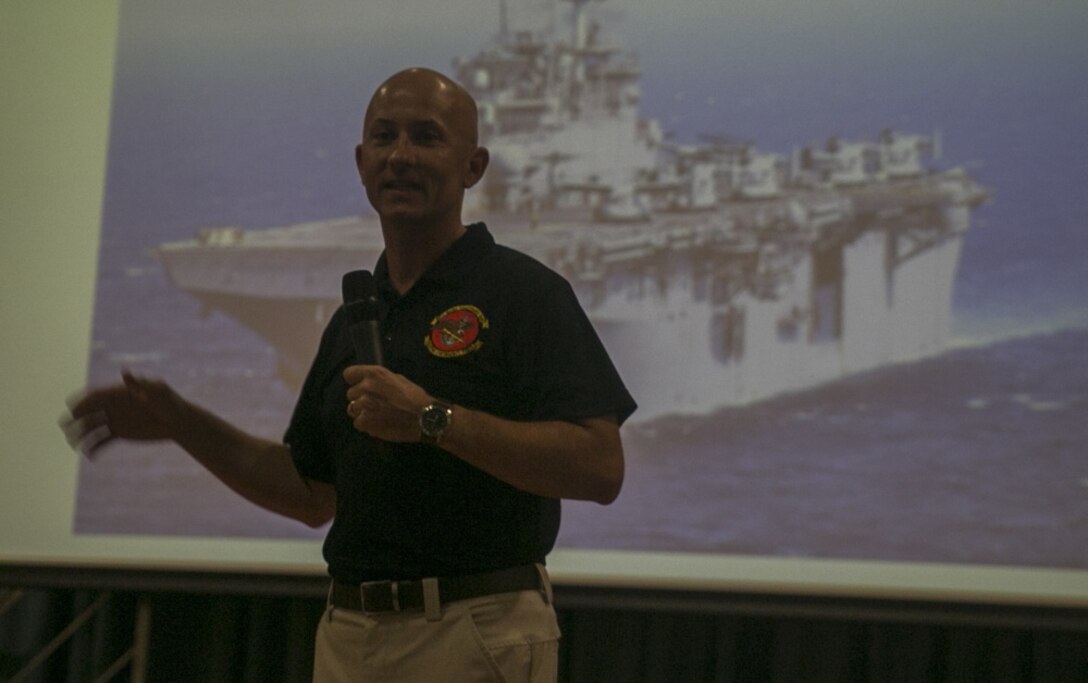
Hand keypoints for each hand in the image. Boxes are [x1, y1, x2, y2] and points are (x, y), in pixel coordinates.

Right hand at [61, 371, 182, 457]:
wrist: (180, 422)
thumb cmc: (171, 403)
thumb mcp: (157, 391)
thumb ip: (139, 384)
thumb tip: (125, 372)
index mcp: (120, 393)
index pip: (97, 396)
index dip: (83, 401)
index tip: (72, 408)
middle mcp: (114, 406)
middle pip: (90, 411)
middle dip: (76, 418)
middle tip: (65, 426)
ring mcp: (116, 419)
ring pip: (92, 427)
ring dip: (81, 435)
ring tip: (73, 444)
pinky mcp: (120, 433)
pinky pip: (103, 441)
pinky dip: (95, 448)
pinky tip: (89, 455)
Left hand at [343, 365, 429, 441]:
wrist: (424, 417)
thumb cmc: (415, 396)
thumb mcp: (398, 379)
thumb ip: (381, 381)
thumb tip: (372, 384)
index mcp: (374, 374)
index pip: (349, 374)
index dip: (355, 381)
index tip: (361, 386)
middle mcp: (365, 387)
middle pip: (350, 394)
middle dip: (361, 398)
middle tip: (376, 404)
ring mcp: (363, 405)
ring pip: (352, 409)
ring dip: (362, 412)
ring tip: (377, 415)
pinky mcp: (364, 422)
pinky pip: (358, 423)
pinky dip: (367, 425)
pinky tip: (379, 424)